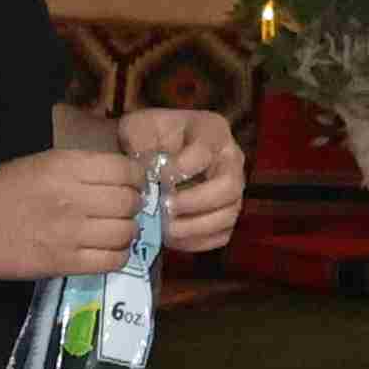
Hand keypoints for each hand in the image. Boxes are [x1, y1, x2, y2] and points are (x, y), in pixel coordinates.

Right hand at [0, 143, 151, 283]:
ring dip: (128, 231)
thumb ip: (78, 168)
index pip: (125, 171)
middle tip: (124, 209)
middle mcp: (71, 198)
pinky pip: (112, 261)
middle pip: (130, 203)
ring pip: (126, 232)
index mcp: (63, 167)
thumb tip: (121, 174)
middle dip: (134, 205)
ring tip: (116, 230)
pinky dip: (118, 255)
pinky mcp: (63, 264)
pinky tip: (107, 250)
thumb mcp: (37, 164)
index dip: (137, 179)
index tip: (132, 184)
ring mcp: (68, 234)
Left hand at [114, 106, 245, 259]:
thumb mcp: (137, 127)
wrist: (149, 153)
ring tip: (165, 229)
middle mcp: (231, 159)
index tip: (156, 177)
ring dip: (195, 227)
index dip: (181, 168)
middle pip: (230, 186)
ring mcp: (231, 189)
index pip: (205, 152)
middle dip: (196, 202)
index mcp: (212, 131)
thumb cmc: (146, 137)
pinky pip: (221, 235)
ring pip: (229, 215)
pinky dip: (196, 241)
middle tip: (165, 208)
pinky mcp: (224, 214)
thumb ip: (139, 140)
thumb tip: (147, 167)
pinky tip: (171, 238)